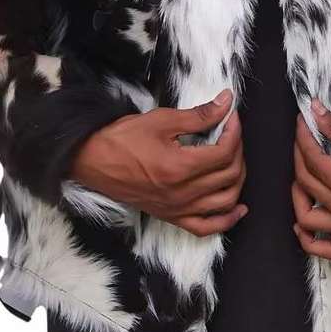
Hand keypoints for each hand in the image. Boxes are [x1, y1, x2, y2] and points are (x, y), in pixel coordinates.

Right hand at [71, 89, 246, 236]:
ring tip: (235, 160)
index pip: (224, 152)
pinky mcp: (171, 217)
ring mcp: (177, 209)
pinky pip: (206, 227)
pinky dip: (226, 220)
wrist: (92, 161)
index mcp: (179, 168)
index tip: (231, 117)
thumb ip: (198, 115)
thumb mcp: (161, 120)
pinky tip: (238, 208)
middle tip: (230, 132)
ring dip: (237, 180)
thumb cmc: (122, 139)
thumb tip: (225, 103)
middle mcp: (181, 194)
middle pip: (228, 175)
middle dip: (237, 150)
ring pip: (225, 202)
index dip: (234, 131)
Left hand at [292, 98, 330, 259]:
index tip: (302, 124)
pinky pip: (328, 249)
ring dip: (297, 197)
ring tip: (300, 177)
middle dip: (299, 157)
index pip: (314, 161)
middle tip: (303, 140)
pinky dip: (310, 240)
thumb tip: (316, 113)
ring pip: (308, 219)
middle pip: (308, 184)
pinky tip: (302, 225)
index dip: (304, 138)